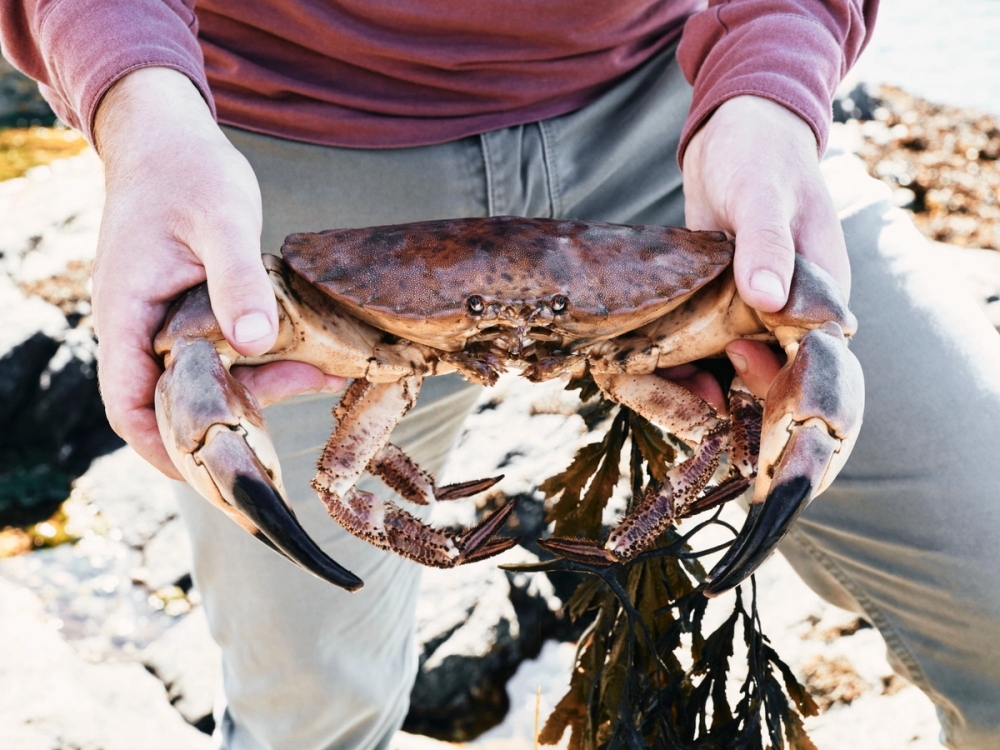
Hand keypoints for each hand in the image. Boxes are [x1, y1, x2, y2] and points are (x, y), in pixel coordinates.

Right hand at [92, 67, 343, 478]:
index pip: (129, 404)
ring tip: (322, 376)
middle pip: (174, 401)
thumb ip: (237, 282)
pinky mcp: (191, 308)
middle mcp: (141, 325)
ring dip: (260, 387)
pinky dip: (265, 358)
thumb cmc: (186, 171)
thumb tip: (255, 343)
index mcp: (129, 313)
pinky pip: (226, 349)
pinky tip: (315, 357)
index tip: (207, 478)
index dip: (161, 449)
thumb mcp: (222, 221)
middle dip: (226, 425)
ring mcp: (165, 318)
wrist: (169, 136)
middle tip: (284, 449)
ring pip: (209, 376)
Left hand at [682, 95, 848, 400]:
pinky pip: (701, 347)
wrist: (731, 133)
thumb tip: (768, 299)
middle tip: (681, 381)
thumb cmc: (759, 156)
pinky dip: (678, 360)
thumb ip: (767, 246)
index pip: (808, 358)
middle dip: (728, 390)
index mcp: (821, 296)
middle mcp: (790, 314)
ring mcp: (753, 314)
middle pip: (767, 375)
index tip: (733, 359)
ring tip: (654, 382)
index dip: (773, 375)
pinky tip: (645, 368)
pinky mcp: (718, 308)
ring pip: (730, 367)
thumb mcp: (761, 197)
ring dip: (696, 382)